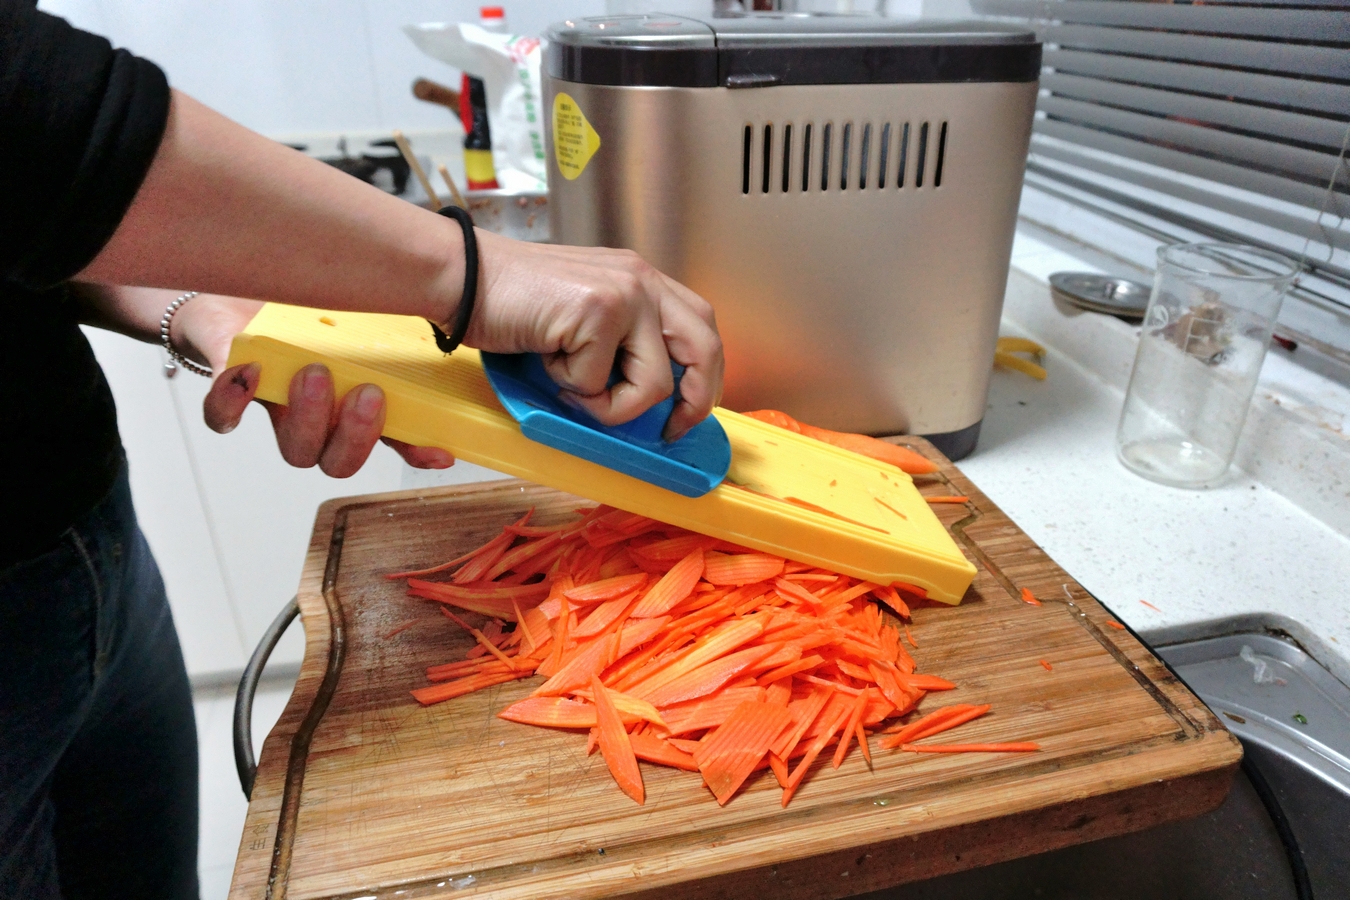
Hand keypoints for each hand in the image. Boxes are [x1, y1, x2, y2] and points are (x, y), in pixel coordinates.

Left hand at [173, 293, 452, 476]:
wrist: (232, 291)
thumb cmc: (298, 304)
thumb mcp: (352, 306)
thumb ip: (388, 313)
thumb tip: (434, 300)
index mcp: (356, 402)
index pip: (395, 440)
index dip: (416, 452)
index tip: (438, 449)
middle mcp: (319, 417)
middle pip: (340, 461)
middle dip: (357, 436)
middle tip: (365, 394)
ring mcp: (277, 409)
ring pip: (296, 450)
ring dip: (308, 418)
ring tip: (312, 373)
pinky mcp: (230, 393)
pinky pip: (224, 416)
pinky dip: (232, 402)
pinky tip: (246, 373)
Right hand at [461, 233, 723, 441]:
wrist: (462, 277)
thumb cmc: (512, 302)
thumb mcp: (583, 315)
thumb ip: (621, 342)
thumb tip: (651, 402)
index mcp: (643, 279)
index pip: (702, 328)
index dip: (704, 377)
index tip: (687, 413)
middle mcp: (643, 280)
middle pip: (705, 350)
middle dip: (694, 402)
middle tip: (668, 430)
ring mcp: (626, 293)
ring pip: (655, 383)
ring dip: (609, 403)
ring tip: (568, 383)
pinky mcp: (599, 311)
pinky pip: (601, 384)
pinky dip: (570, 388)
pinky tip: (546, 358)